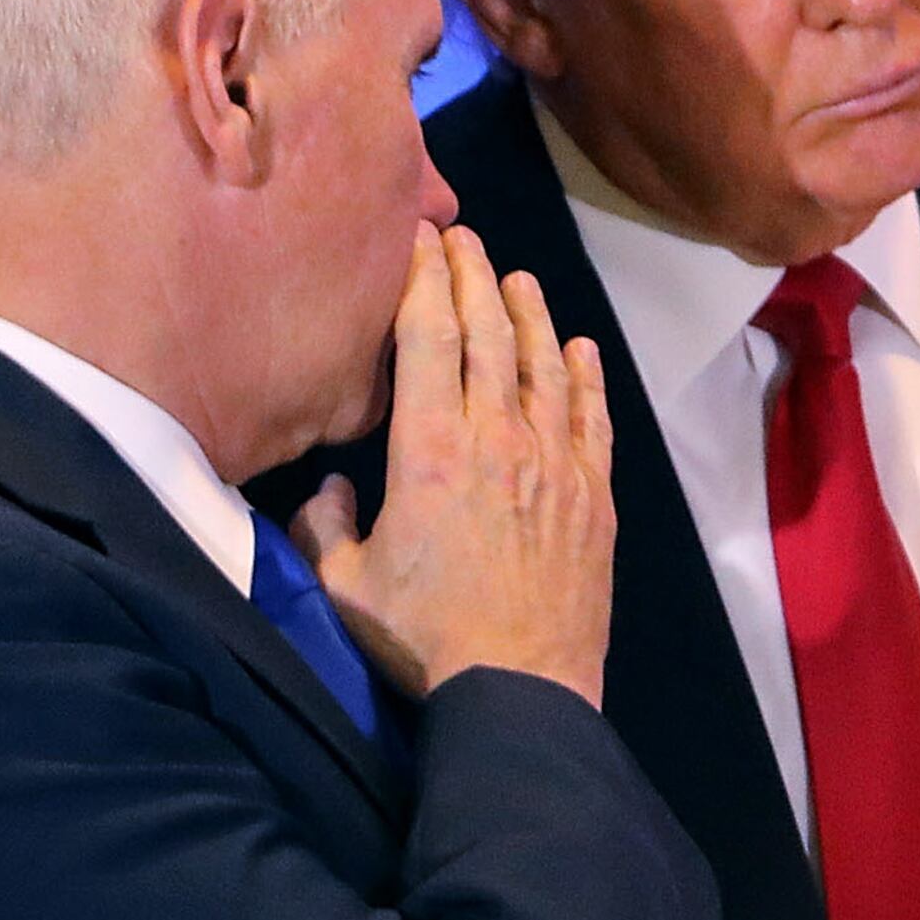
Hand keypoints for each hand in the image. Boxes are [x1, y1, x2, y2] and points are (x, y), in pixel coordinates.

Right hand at [294, 223, 616, 706]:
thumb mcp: (345, 588)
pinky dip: (586, 376)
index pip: (429, 341)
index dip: (423, 282)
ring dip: (531, 314)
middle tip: (462, 235)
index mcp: (431, 452)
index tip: (418, 240)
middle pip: (489, 336)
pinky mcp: (593, 493)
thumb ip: (325, 528)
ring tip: (516, 277)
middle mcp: (498, 440)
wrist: (521, 684)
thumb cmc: (426, 639)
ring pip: (545, 366)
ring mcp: (554, 462)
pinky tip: (581, 348)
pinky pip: (592, 417)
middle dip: (473, 277)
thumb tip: (330, 488)